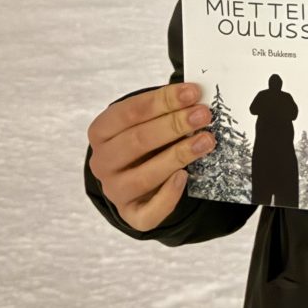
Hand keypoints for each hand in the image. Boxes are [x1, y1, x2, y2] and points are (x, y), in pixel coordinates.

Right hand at [87, 83, 215, 231]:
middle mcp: (102, 162)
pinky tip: (184, 176)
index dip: (163, 101)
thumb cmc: (146, 140)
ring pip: (144, 176)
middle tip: (203, 114)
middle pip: (137, 141)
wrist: (136, 178)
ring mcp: (115, 191)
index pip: (130, 112)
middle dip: (174, 125)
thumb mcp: (147, 121)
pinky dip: (168, 195)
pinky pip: (149, 211)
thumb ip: (165, 110)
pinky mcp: (132, 214)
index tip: (193, 92)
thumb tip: (196, 98)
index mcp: (101, 131)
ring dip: (178, 155)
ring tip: (206, 140)